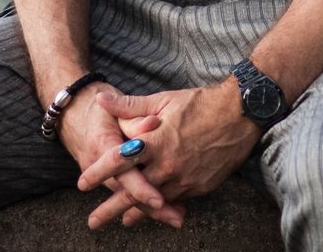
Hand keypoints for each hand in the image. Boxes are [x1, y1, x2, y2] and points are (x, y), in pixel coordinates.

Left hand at [76, 79, 260, 229]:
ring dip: (135, 213)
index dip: (98, 173)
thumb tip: (101, 100)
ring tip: (121, 222)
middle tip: (92, 222)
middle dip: (109, 209)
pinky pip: (175, 201)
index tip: (81, 184)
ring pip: (153, 202)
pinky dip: (162, 207)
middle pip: (132, 192)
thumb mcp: (163, 100)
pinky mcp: (199, 187)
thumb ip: (130, 106)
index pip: (118, 161)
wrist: (240, 115)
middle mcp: (167, 165)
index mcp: (155, 142)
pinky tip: (154, 212)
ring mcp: (184, 179)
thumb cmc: (200, 104)